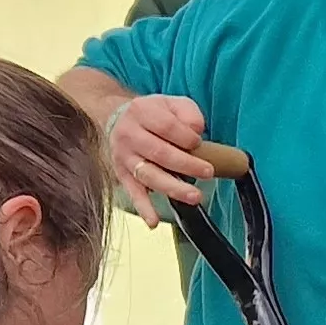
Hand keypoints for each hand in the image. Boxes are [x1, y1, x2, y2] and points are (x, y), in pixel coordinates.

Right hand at [102, 93, 216, 205]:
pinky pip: (133, 193)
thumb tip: (196, 132)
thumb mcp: (171, 102)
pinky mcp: (122, 175)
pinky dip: (143, 208)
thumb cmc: (152, 113)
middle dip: (186, 164)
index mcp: (141, 111)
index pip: (166, 126)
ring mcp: (124, 157)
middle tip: (208, 172)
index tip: (199, 143)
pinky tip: (153, 222)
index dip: (186, 137)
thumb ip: (188, 113)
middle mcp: (128, 134)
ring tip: (194, 197)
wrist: (117, 119)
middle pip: (159, 152)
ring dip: (173, 188)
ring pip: (149, 175)